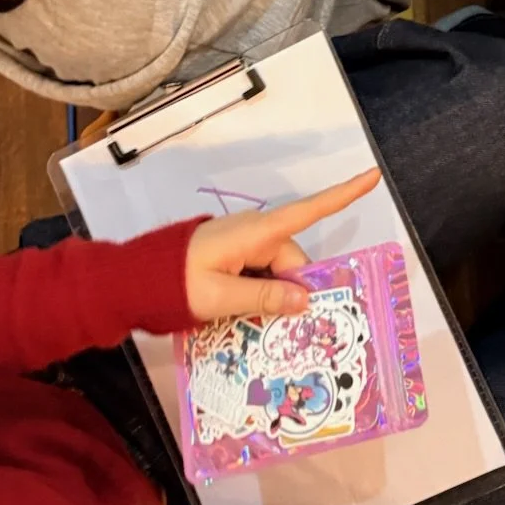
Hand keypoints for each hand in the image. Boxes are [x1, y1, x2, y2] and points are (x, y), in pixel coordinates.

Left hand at [184, 169, 381, 323]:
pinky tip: (246, 316)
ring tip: (254, 326)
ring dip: (272, 297)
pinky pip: (260, 274)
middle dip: (292, 292)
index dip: (343, 194)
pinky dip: (259, 294)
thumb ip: (263, 298)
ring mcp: (243, 243)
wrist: (130, 280)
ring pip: (277, 272)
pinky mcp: (232, 255)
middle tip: (280, 329)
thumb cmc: (173, 284)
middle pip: (293, 262)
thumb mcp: (219, 298)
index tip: (374, 175)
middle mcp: (255, 232)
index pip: (309, 210)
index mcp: (257, 233)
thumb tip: (305, 299)